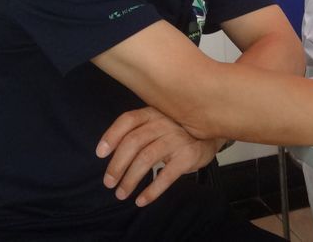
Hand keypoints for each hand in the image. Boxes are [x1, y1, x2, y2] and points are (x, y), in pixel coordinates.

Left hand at [95, 106, 219, 206]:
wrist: (211, 135)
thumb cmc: (177, 132)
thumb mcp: (158, 124)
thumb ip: (138, 131)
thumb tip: (110, 153)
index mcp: (153, 113)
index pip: (127, 120)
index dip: (111, 135)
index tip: (100, 154)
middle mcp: (164, 123)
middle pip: (133, 142)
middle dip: (117, 165)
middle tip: (109, 183)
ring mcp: (177, 138)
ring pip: (146, 158)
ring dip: (130, 179)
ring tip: (121, 194)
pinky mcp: (188, 155)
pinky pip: (166, 175)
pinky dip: (152, 190)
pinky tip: (141, 200)